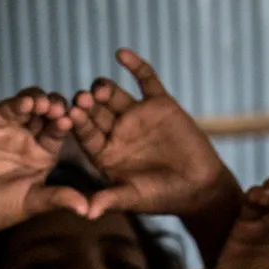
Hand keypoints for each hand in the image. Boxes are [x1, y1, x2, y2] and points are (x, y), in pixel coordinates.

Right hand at [0, 90, 86, 257]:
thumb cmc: (0, 210)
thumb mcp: (32, 203)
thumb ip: (57, 199)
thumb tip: (86, 211)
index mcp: (45, 152)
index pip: (60, 131)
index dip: (65, 123)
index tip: (71, 121)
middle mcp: (29, 136)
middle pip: (47, 112)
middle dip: (54, 106)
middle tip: (59, 108)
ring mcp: (9, 127)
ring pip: (28, 104)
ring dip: (37, 100)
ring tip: (44, 103)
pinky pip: (5, 109)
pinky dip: (15, 104)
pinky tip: (25, 103)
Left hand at [67, 50, 234, 220]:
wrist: (200, 187)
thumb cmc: (164, 197)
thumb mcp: (135, 198)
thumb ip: (110, 200)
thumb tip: (85, 214)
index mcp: (103, 152)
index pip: (85, 134)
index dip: (77, 125)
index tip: (68, 115)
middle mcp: (116, 131)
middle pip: (96, 111)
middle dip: (88, 104)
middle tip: (81, 98)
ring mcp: (136, 115)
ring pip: (115, 94)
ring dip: (105, 88)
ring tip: (100, 87)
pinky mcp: (159, 104)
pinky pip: (146, 80)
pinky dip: (135, 66)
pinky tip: (121, 54)